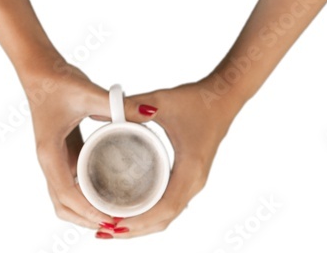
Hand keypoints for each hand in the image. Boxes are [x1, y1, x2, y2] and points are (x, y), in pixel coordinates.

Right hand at [22, 58, 137, 231]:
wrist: (39, 68)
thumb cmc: (58, 80)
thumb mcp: (88, 92)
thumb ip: (118, 104)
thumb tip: (150, 114)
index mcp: (50, 154)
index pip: (66, 196)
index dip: (88, 212)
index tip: (112, 218)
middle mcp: (50, 161)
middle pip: (63, 206)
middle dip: (87, 219)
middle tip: (116, 222)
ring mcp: (55, 159)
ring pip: (66, 198)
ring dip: (85, 210)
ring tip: (115, 213)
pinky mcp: (62, 152)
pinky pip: (72, 182)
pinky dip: (86, 194)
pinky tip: (108, 191)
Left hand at [95, 79, 235, 239]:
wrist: (223, 96)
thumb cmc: (197, 99)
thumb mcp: (162, 100)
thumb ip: (133, 106)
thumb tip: (103, 112)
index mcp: (190, 169)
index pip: (165, 208)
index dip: (139, 220)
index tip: (114, 223)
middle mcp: (194, 182)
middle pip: (164, 220)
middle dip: (135, 229)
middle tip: (105, 231)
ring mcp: (194, 182)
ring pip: (168, 215)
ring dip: (143, 225)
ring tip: (113, 226)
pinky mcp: (191, 177)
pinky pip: (171, 204)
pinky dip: (152, 213)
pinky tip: (133, 209)